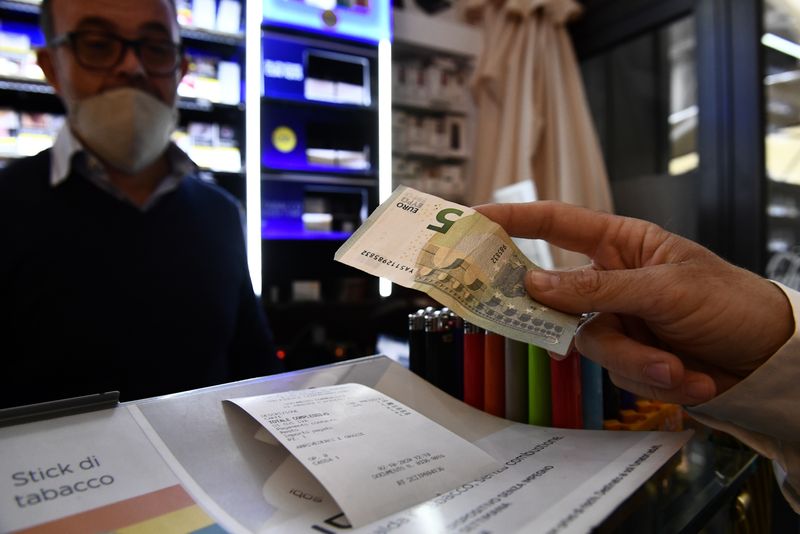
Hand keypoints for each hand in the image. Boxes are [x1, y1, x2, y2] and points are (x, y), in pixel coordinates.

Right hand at [475, 201, 793, 404]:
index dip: (511, 220)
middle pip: (559, 299)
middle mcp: (609, 282)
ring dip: (639, 362)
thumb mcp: (666, 288)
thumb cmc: (729, 301)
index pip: (554, 224)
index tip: (471, 221)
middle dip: (579, 323)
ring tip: (680, 368)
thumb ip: (597, 288)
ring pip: (591, 346)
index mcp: (619, 244)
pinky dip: (656, 380)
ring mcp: (618, 321)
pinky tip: (694, 378)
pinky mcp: (630, 358)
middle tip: (579, 327)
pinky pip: (618, 373)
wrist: (772, 358)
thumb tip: (533, 283)